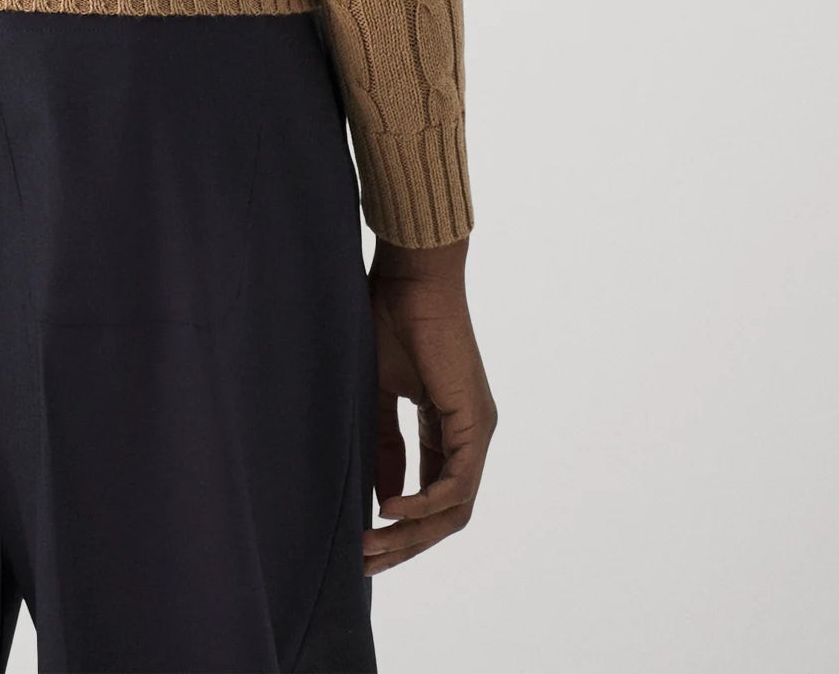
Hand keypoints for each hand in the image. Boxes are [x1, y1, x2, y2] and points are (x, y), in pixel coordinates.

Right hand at [364, 236, 495, 575]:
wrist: (410, 275)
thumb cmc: (390, 320)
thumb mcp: (378, 394)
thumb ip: (383, 444)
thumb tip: (381, 498)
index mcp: (447, 428)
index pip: (433, 496)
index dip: (401, 528)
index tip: (362, 543)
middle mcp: (468, 435)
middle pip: (446, 514)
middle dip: (405, 544)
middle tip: (365, 563)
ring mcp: (476, 431)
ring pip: (454, 508)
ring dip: (413, 534)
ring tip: (371, 545)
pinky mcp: (473, 420)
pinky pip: (458, 483)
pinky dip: (426, 503)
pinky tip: (391, 509)